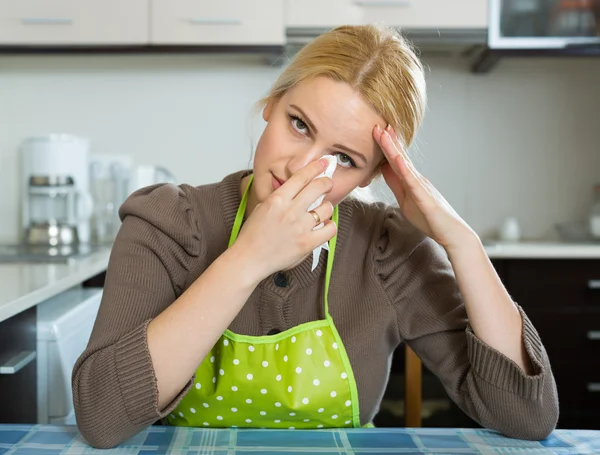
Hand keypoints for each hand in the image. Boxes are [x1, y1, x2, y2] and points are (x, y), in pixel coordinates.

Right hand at [231, 158, 336, 278]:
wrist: (248, 259)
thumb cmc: (252, 235)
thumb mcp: (262, 208)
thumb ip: (280, 198)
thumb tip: (296, 191)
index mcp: (278, 199)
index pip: (301, 177)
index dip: (316, 167)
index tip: (324, 163)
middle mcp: (290, 210)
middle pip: (318, 187)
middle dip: (327, 182)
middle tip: (328, 184)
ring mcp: (300, 227)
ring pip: (327, 208)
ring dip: (326, 207)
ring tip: (322, 211)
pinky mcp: (307, 243)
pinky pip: (330, 229)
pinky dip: (330, 226)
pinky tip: (324, 227)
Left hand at [373, 124, 475, 250]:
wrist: (451, 233)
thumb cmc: (429, 218)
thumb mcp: (405, 199)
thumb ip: (395, 183)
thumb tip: (384, 168)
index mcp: (411, 180)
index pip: (396, 159)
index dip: (387, 145)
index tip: (377, 130)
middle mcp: (417, 179)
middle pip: (399, 157)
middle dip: (388, 141)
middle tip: (378, 124)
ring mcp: (422, 187)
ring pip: (405, 165)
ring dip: (394, 149)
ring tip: (385, 133)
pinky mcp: (425, 198)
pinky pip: (413, 182)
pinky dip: (405, 169)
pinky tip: (398, 159)